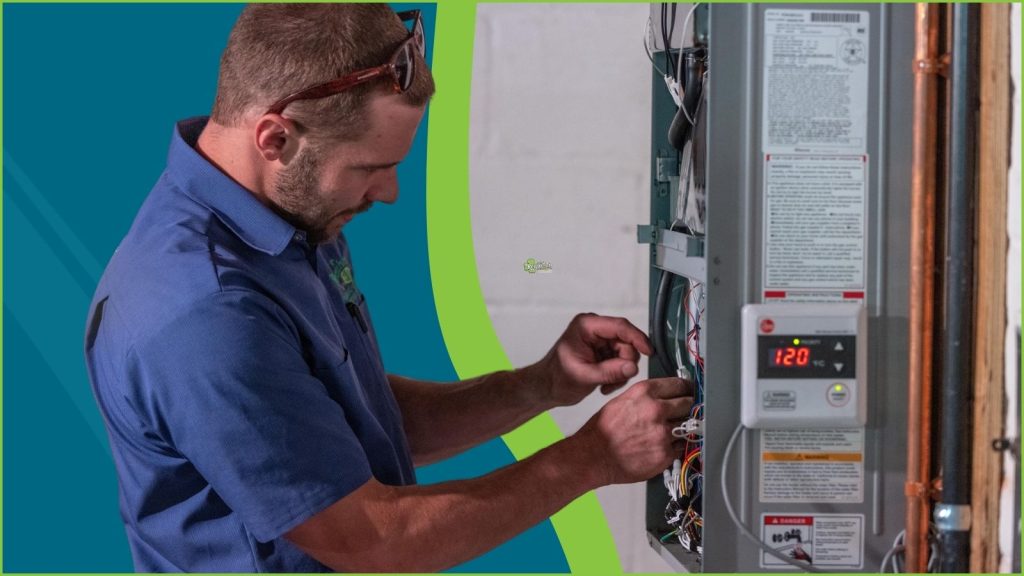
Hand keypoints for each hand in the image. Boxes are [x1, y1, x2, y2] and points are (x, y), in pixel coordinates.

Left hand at [533, 313, 652, 406]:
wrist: (547, 388)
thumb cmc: (557, 379)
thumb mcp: (584, 376)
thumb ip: (609, 372)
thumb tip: (632, 367)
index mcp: (586, 326)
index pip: (620, 326)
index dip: (637, 338)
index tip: (649, 352)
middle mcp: (595, 329)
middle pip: (627, 341)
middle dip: (624, 363)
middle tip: (613, 381)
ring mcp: (600, 340)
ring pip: (627, 353)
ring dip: (620, 372)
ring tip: (605, 385)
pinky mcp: (604, 351)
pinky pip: (623, 361)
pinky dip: (618, 375)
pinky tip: (604, 384)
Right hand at [571, 377, 693, 485]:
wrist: (593, 455)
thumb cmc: (604, 429)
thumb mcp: (623, 400)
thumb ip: (648, 396)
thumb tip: (668, 396)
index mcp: (645, 392)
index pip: (680, 385)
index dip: (686, 389)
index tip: (689, 392)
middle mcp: (656, 409)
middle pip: (689, 403)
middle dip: (686, 408)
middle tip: (682, 413)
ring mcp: (663, 433)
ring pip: (687, 426)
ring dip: (682, 429)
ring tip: (665, 433)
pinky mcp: (665, 453)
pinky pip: (682, 446)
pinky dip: (676, 446)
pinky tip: (661, 446)